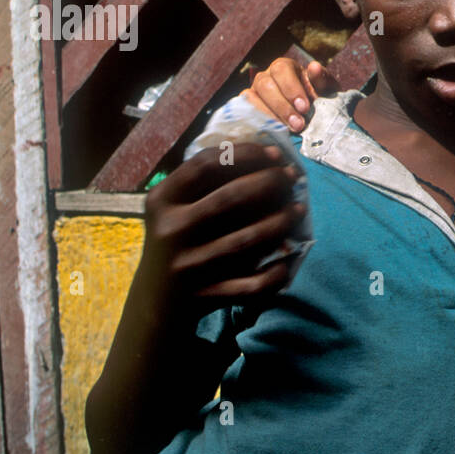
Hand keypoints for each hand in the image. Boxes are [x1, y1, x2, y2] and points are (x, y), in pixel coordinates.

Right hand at [140, 142, 304, 305]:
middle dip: (271, 183)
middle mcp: (172, 231)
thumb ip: (206, 182)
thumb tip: (264, 157)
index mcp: (162, 201)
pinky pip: (253, 284)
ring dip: (281, 221)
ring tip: (299, 209)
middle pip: (231, 198)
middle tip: (292, 178)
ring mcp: (189, 266)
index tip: (274, 154)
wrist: (156, 299)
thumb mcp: (174, 207)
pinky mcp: (207, 296)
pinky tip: (287, 260)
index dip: (245, 154)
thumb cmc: (177, 240)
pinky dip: (275, 273)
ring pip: (247, 240)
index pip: (205, 165)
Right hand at [242, 56, 339, 132]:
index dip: (291, 88)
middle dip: (282, 107)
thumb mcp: (325, 90)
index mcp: (283, 67)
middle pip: (265, 85)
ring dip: (269, 117)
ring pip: (252, 99)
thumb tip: (315, 67)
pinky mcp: (247, 110)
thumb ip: (321, 80)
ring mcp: (253, 93)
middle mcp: (265, 77)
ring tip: (287, 132)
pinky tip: (272, 136)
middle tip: (299, 125)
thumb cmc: (319, 100)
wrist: (313, 119)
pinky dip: (257, 125)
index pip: (281, 70)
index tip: (304, 107)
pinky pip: (244, 114)